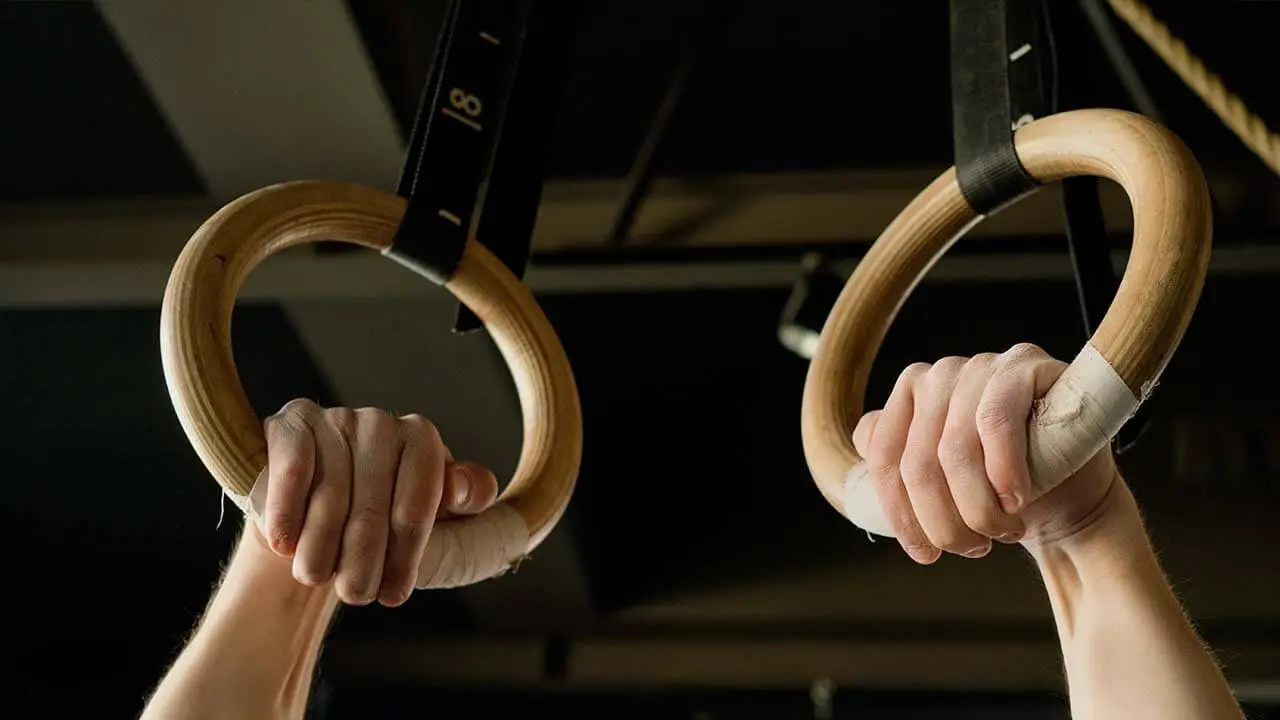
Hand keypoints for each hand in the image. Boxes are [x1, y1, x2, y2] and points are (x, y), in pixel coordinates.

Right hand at [258, 399, 498, 605]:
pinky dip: (287, 510)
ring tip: (316, 577)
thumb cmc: (385, 525)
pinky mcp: (292, 424)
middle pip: (372, 503)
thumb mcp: (440, 518)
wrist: (321, 525)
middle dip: (364, 558)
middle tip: (356, 595)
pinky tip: (285, 543)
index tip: (394, 592)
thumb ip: (469, 496)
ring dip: (321, 545)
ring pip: (330, 494)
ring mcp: (336, 419)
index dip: (406, 552)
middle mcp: (381, 423)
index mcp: (422, 439)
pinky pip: (293, 467)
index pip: (419, 500)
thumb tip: (461, 486)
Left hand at [852, 343, 1120, 563]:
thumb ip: (897, 466)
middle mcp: (937, 376)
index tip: (926, 554)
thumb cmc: (1000, 490)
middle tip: (973, 548)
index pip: (882, 458)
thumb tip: (860, 450)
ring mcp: (980, 366)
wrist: (1072, 490)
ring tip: (1001, 532)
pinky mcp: (1023, 367)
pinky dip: (1003, 472)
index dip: (902, 513)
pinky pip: (995, 422)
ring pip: (954, 450)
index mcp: (907, 398)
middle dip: (943, 520)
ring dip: (977, 507)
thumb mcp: (941, 485)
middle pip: (917, 462)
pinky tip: (1016, 501)